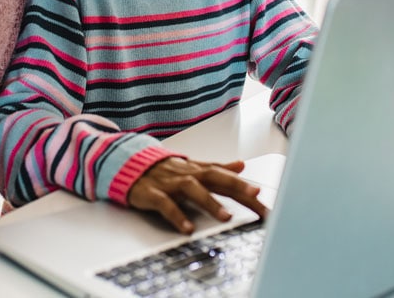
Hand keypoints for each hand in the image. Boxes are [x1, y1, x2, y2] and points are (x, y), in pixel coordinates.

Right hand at [127, 157, 267, 233]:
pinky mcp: (153, 194)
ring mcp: (171, 183)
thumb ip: (218, 168)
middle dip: (236, 187)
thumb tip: (241, 165)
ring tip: (226, 217)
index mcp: (200, 170)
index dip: (246, 187)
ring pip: (193, 189)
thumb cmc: (166, 170)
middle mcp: (188, 174)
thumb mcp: (194, 167)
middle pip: (216, 178)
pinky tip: (188, 228)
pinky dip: (177, 216)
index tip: (263, 198)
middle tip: (255, 198)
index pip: (228, 178)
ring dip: (210, 202)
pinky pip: (166, 205)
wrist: (130, 165)